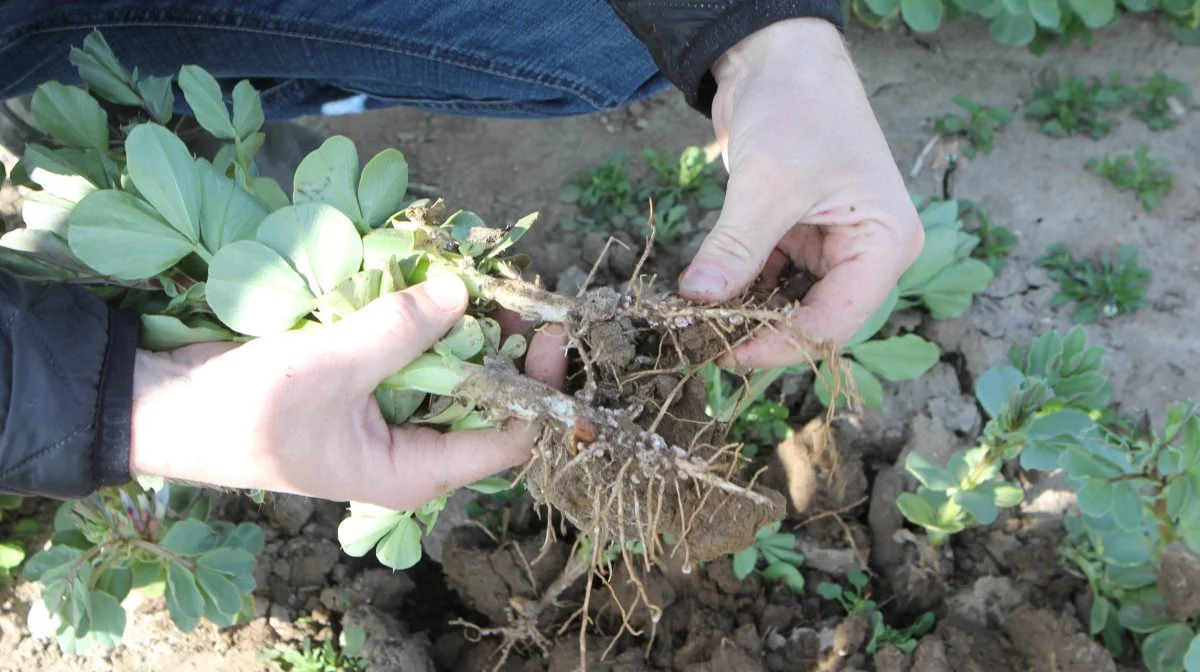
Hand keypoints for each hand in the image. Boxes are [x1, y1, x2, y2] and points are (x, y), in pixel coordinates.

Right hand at [129, 275, 567, 510]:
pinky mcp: (370, 379)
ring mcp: (391, 412)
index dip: (537, 390)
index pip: (509, 441)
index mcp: (414, 472)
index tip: (548, 331)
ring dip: (468, 323)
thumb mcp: (328, 370)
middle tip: (518, 288)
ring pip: (454, 367)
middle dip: (506, 345)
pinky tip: (437, 277)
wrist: (169, 406)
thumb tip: (460, 293)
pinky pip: (417, 348)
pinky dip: (427, 315)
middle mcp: (413, 447)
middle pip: (489, 398)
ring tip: (484, 273)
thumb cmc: (246, 411)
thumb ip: (398, 331)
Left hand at [678, 18, 923, 369]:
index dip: (780, 345)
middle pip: (813, 318)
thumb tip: (696, 302)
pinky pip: (771, 279)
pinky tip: (705, 297)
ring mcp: (832, 245)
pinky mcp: (799, 235)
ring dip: (746, 313)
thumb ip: (736, 247)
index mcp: (886, 244)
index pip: (835, 321)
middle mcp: (867, 252)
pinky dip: (740, 287)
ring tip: (697, 326)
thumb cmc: (797, 106)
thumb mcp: (768, 181)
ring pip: (788, 303)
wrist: (778, 55)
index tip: (725, 353)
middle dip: (760, 332)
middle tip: (703, 344)